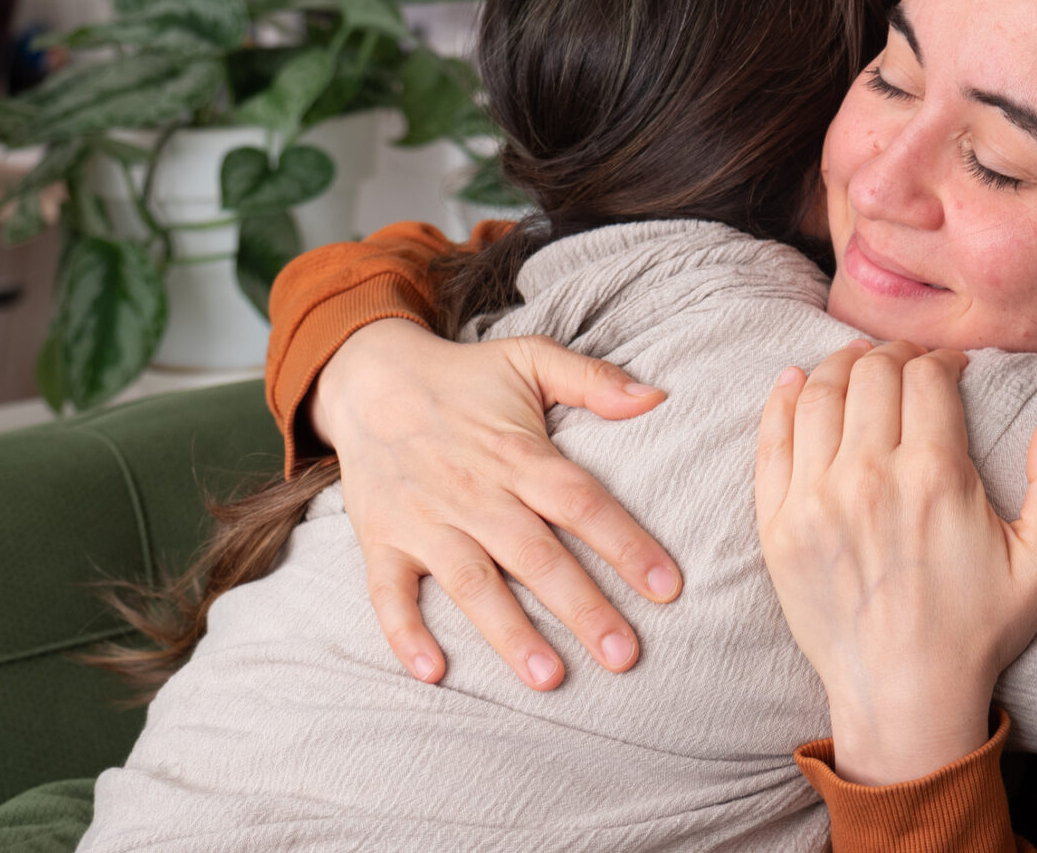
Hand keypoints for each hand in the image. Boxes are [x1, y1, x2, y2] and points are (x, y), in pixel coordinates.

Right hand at [310, 319, 680, 688]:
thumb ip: (594, 379)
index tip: (667, 587)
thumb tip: (658, 396)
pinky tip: (434, 673)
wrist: (369, 377)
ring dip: (509, 633)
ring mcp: (424, 520)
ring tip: (550, 678)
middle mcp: (474, 492)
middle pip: (536, 555)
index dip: (626, 543)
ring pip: (472, 584)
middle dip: (582, 607)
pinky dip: (405, 634)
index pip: (581, 502)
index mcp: (518, 454)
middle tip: (623, 655)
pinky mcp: (382, 540)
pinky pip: (389, 594)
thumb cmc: (465, 376)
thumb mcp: (531, 359)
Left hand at [754, 340, 1036, 783]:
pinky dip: (782, 401)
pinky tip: (795, 383)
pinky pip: (771, 440)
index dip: (940, 359)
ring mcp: (815, 498)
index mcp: (936, 475)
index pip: (927, 376)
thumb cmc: (977, 631)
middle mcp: (870, 476)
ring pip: (819, 395)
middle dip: (891, 355)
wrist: (904, 697)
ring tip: (856, 363)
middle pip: (871, 374)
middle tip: (903, 362)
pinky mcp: (778, 524)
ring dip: (839, 366)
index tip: (947, 366)